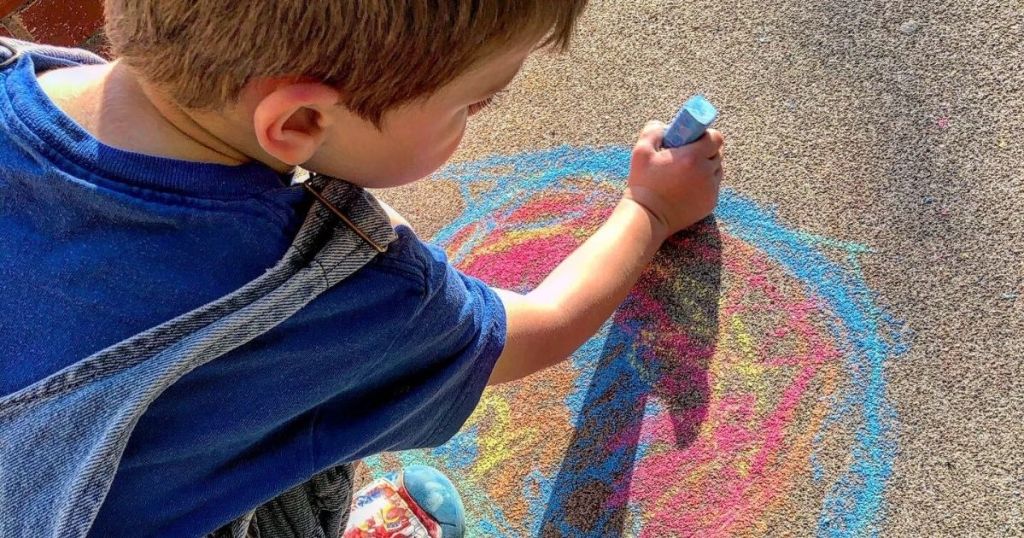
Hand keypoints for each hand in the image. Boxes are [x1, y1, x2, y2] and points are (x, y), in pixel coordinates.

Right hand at [623, 120, 724, 236]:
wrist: (648, 217)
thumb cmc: (643, 184)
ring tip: (686, 172)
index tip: (693, 138)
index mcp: (692, 157)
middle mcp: (706, 173)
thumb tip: (665, 125)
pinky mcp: (710, 203)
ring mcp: (710, 190)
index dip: (706, 135)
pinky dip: (704, 183)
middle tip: (687, 155)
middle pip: (717, 153)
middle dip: (705, 151)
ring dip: (706, 167)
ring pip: (717, 170)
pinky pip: (713, 186)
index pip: (715, 137)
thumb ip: (654, 131)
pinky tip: (686, 187)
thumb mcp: (641, 151)